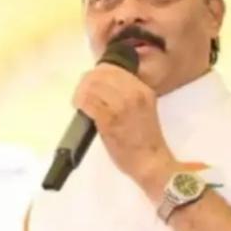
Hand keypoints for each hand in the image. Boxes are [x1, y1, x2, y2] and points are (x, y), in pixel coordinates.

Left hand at [72, 63, 179, 199]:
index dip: (98, 74)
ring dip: (81, 92)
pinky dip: (80, 103)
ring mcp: (121, 105)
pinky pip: (88, 102)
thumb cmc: (145, 139)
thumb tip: (103, 86)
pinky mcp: (109, 119)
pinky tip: (79, 108)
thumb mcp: (143, 108)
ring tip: (79, 101)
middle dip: (87, 81)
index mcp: (143, 89)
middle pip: (101, 74)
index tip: (91, 83)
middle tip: (82, 93)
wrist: (150, 161)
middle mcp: (133, 93)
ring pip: (92, 86)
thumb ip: (127, 95)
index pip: (114, 69)